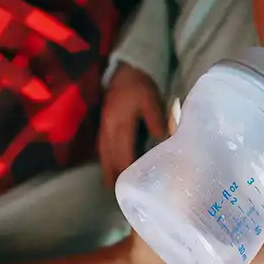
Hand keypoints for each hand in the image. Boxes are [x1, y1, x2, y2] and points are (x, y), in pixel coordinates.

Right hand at [99, 65, 166, 185]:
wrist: (124, 69)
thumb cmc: (140, 85)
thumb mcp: (151, 100)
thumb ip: (156, 120)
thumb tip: (162, 140)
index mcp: (120, 124)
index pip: (123, 154)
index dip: (127, 170)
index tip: (132, 186)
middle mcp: (108, 129)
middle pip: (110, 158)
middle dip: (114, 176)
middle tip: (120, 194)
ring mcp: (103, 127)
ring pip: (103, 154)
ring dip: (107, 169)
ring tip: (110, 187)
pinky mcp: (102, 124)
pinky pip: (101, 147)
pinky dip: (104, 159)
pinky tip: (108, 166)